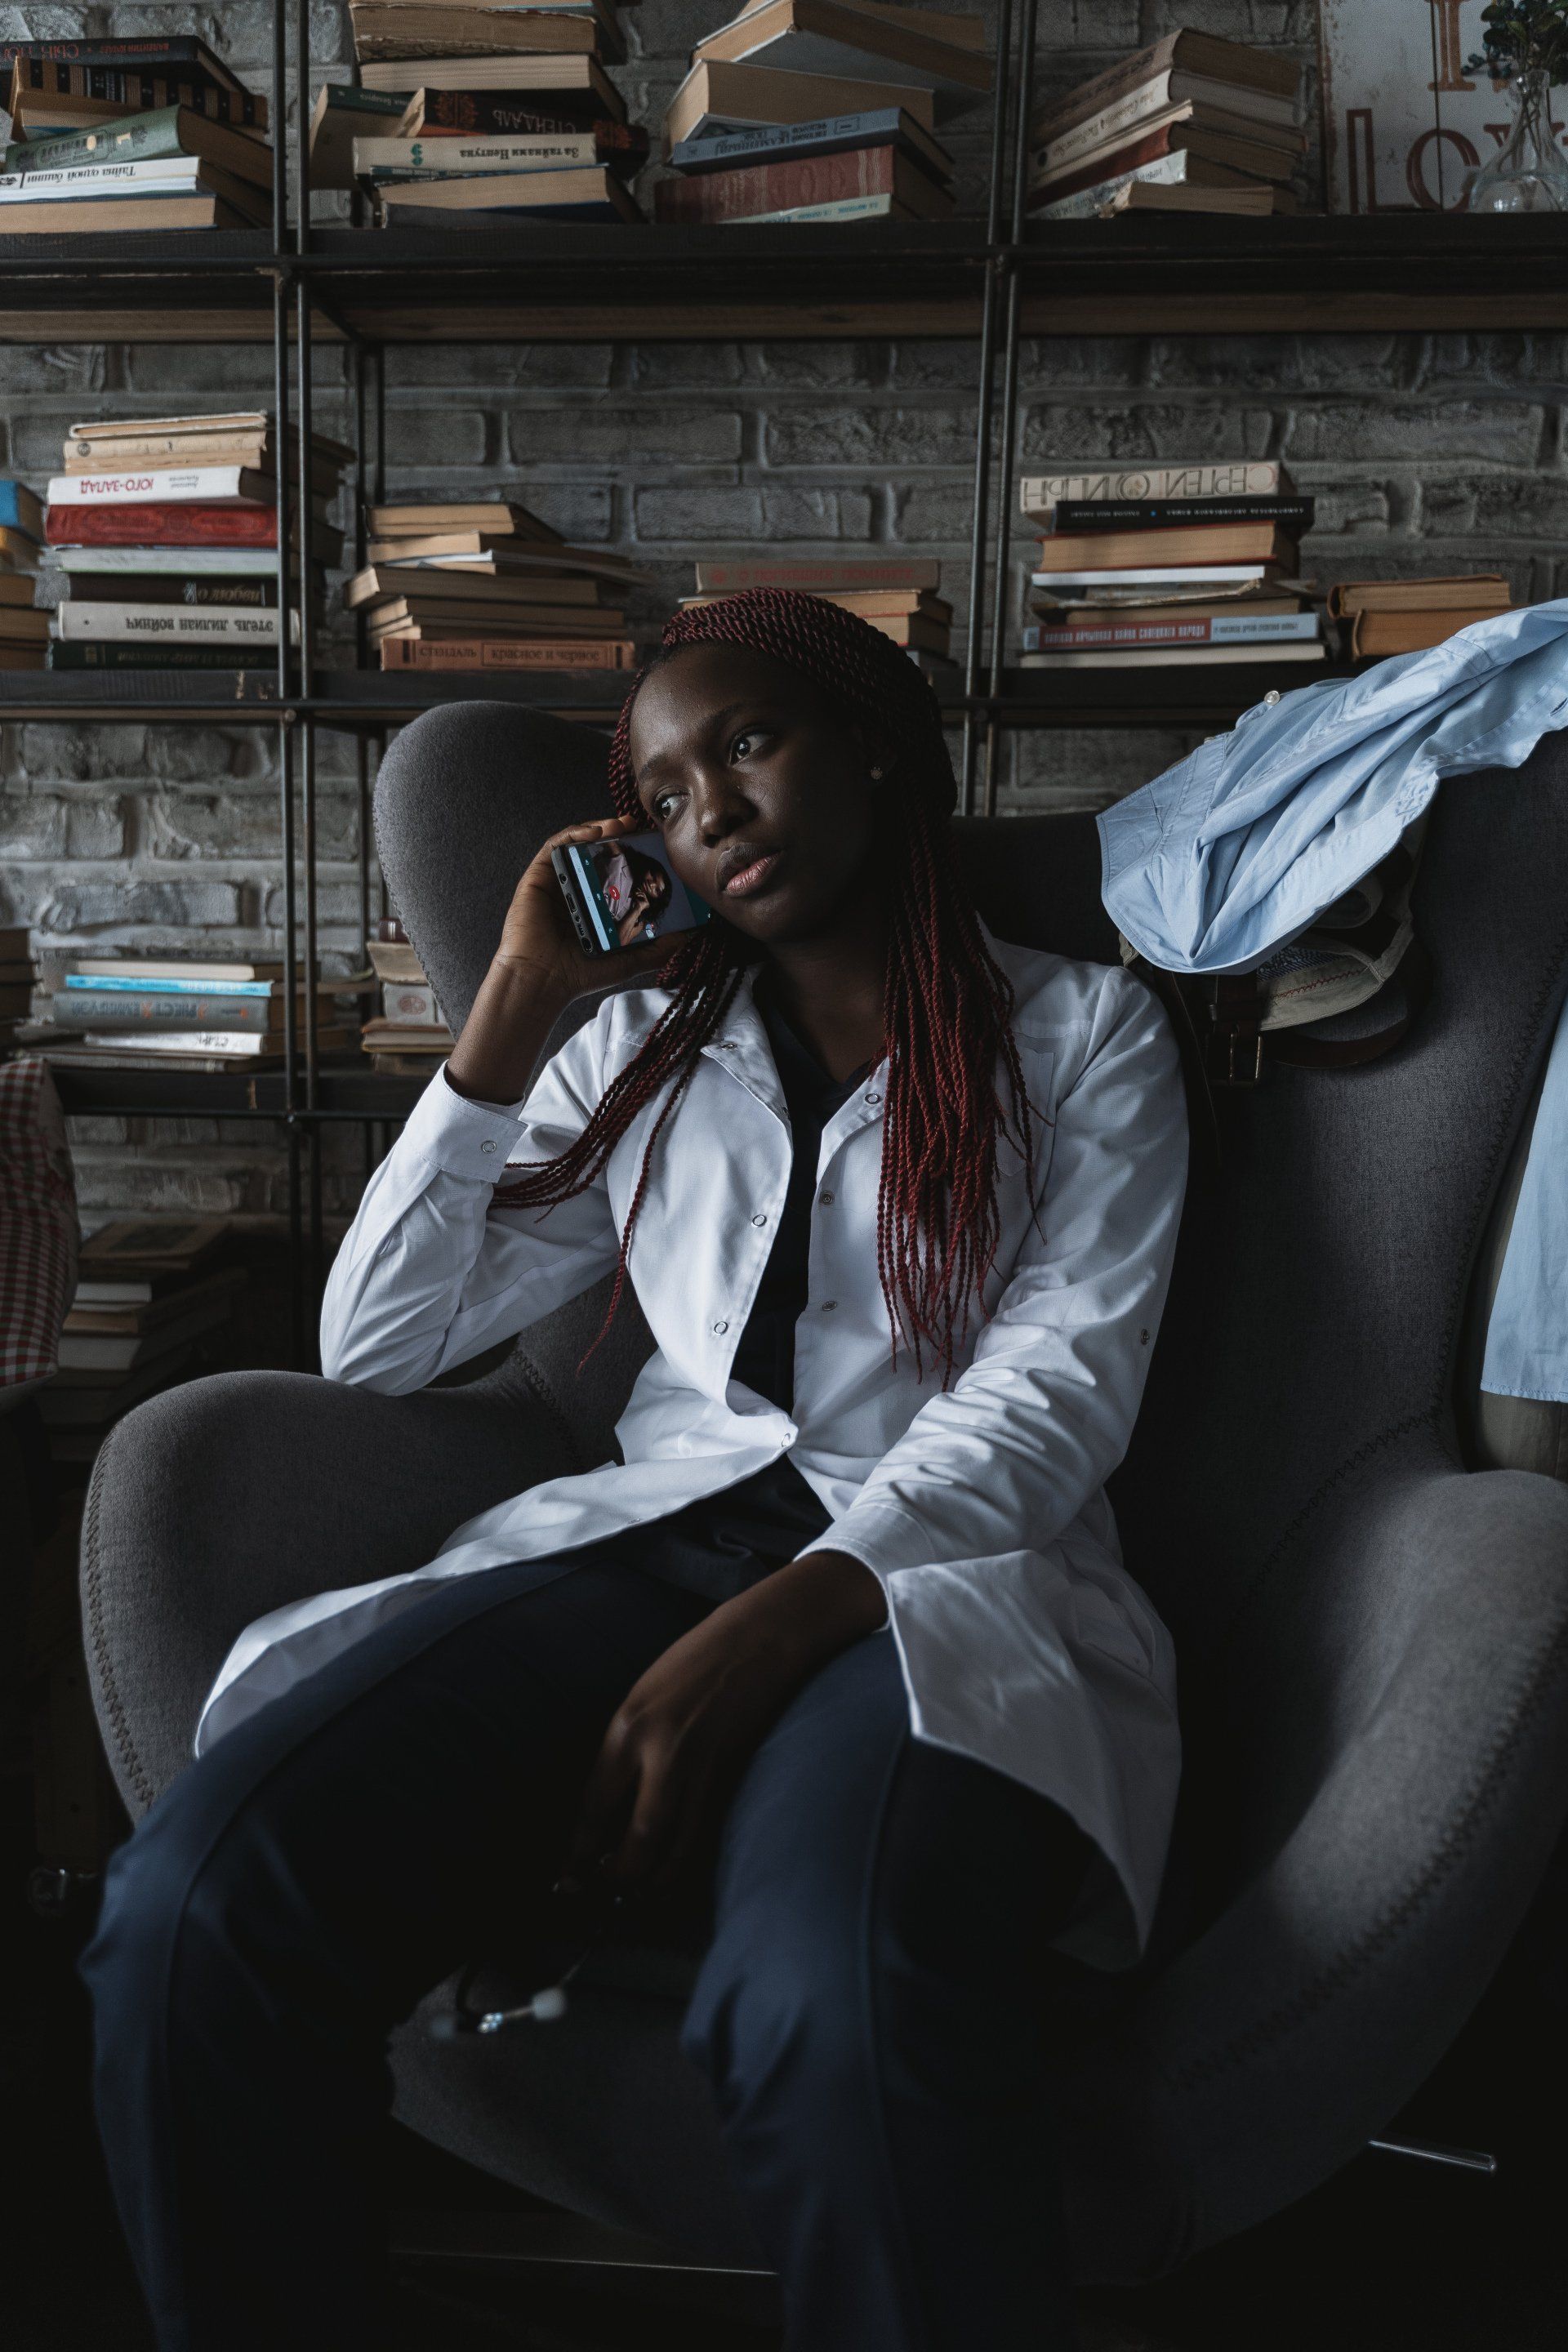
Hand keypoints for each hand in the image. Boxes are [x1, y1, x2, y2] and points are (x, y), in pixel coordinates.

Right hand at [445, 816, 678, 1107]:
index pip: (622, 871)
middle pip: (603, 852)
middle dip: (625, 837)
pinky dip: (575, 834)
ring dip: (602, 828)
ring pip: (581, 843)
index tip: (660, 846)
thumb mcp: (630, 958)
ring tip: (624, 824)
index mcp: (600, 903)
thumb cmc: (582, 973)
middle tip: (645, 828)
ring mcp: (560, 879)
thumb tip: (695, 933)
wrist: (544, 981)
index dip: (639, 855)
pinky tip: (595, 831)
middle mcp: (580, 887)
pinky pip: (556, 846)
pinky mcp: (540, 876)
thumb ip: (660, 947)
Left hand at [562, 1549, 887, 1902]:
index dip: (577, 1852)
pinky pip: (704, 1837)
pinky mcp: (733, 1778)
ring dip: (653, 1884)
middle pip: (636, 1842)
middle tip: (599, 1896)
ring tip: (634, 1896)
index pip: (594, 1808)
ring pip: (676, 1850)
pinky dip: (684, 1864)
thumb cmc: (694, 1661)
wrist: (759, 1637)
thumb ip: (623, 1750)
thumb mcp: (641, 1697)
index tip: (565, 1879)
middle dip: (615, 1880)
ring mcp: (703, 1770)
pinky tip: (670, 1874)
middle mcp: (662, 1753)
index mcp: (628, 1728)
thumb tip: (605, 1809)